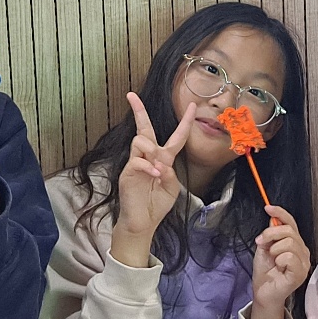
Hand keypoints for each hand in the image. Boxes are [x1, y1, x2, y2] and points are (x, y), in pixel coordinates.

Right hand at [110, 93, 196, 266]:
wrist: (142, 222)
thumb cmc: (157, 205)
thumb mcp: (172, 188)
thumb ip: (170, 174)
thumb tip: (161, 163)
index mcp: (163, 159)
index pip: (175, 137)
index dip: (184, 122)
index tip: (190, 106)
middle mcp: (148, 157)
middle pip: (145, 128)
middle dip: (139, 111)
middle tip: (131, 95)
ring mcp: (136, 164)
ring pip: (141, 140)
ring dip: (151, 151)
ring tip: (156, 169)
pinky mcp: (127, 173)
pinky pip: (137, 161)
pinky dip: (148, 167)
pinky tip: (154, 176)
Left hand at [248, 205, 311, 318]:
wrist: (263, 292)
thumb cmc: (265, 272)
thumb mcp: (264, 248)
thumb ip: (270, 235)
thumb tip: (273, 219)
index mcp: (295, 243)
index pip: (291, 222)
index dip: (280, 213)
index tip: (267, 208)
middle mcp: (302, 251)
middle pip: (289, 230)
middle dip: (271, 233)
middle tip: (261, 242)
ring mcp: (303, 262)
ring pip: (289, 242)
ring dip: (274, 249)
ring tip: (272, 259)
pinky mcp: (300, 273)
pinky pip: (290, 257)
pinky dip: (279, 260)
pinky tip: (278, 267)